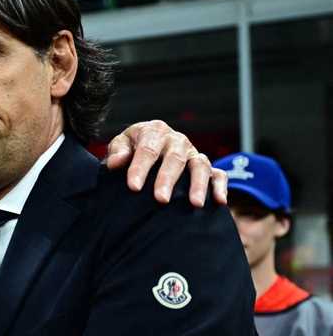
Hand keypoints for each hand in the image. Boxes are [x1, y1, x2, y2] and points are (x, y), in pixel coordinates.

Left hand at [105, 120, 226, 206]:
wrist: (147, 147)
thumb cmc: (131, 148)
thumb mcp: (121, 144)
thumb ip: (118, 151)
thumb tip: (115, 163)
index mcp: (154, 131)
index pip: (147, 150)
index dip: (140, 168)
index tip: (133, 187)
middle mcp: (177, 140)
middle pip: (174, 159)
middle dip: (167, 180)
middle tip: (160, 200)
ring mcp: (193, 153)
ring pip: (200, 166)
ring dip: (198, 185)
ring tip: (194, 204)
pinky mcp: (206, 166)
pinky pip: (218, 174)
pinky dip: (221, 186)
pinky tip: (220, 202)